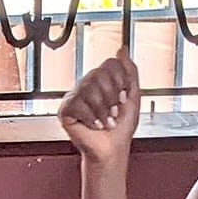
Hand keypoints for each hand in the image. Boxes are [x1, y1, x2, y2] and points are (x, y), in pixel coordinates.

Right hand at [58, 46, 140, 166]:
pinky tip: (93, 125)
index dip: (120, 81)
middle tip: (114, 113)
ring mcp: (74, 97)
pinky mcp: (65, 110)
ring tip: (105, 122)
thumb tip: (122, 48)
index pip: (110, 64)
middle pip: (99, 75)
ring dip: (102, 110)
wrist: (112, 150)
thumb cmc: (122, 127)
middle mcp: (86, 84)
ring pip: (88, 89)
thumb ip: (130, 71)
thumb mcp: (133, 96)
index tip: (123, 98)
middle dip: (111, 98)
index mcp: (101, 79)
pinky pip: (77, 104)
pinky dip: (90, 118)